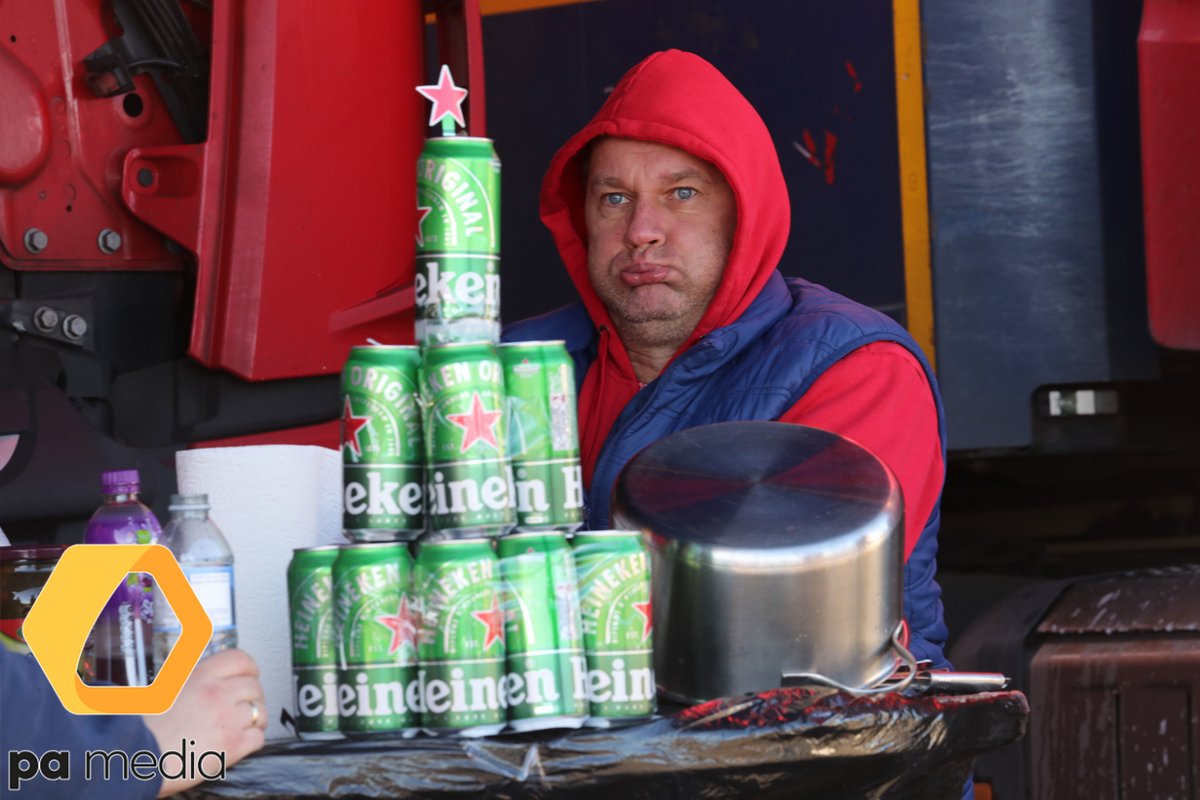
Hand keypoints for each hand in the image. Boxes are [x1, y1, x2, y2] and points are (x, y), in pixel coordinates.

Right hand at [142, 648, 266, 797]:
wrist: (136, 757)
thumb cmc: (144, 727)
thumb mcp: (165, 686)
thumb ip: (188, 676)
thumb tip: (198, 666)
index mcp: (201, 676)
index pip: (241, 660)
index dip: (249, 669)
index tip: (249, 677)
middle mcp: (218, 693)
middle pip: (255, 687)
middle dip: (251, 698)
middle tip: (243, 707)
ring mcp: (228, 718)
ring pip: (260, 712)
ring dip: (254, 719)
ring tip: (242, 726)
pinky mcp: (233, 745)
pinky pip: (258, 737)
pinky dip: (252, 740)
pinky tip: (241, 743)